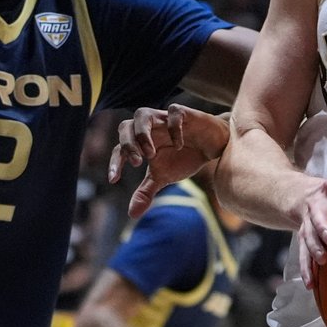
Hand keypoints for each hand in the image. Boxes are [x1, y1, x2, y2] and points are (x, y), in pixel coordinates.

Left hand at [115, 105, 229, 217]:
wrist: (212, 145)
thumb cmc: (184, 157)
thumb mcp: (164, 177)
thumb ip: (146, 191)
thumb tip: (132, 214)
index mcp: (140, 142)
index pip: (119, 148)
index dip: (115, 162)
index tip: (114, 180)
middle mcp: (148, 128)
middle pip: (125, 126)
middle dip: (127, 145)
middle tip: (137, 164)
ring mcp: (164, 118)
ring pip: (142, 114)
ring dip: (142, 134)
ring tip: (151, 154)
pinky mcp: (183, 113)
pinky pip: (173, 112)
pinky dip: (173, 128)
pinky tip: (178, 145)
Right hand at [297, 146, 326, 288]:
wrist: (302, 195)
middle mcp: (317, 204)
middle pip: (316, 214)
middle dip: (321, 225)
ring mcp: (307, 222)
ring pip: (307, 236)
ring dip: (313, 249)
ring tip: (323, 261)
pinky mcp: (303, 238)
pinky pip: (303, 255)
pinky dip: (306, 269)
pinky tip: (311, 285)